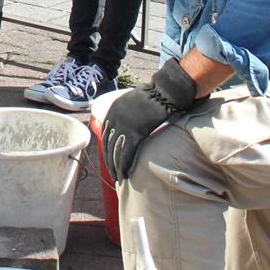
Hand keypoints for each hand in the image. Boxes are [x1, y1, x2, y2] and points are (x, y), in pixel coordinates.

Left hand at [101, 60, 199, 180]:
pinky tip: (125, 174)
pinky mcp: (136, 134)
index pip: (105, 136)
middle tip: (113, 174)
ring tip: (119, 178)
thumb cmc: (154, 95)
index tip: (109, 161)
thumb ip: (127, 113)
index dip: (107, 151)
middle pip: (109, 146)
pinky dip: (125, 166)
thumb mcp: (133, 101)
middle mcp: (114, 119)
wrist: (163, 91)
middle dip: (110, 162)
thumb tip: (130, 124)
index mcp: (112, 111)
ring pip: (116, 152)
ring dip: (116, 168)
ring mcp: (124, 127)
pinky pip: (127, 154)